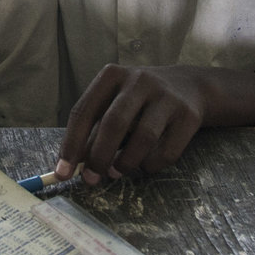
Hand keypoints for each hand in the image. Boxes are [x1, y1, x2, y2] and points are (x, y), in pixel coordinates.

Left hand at [53, 64, 212, 185]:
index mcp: (112, 75)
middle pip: (114, 123)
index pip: (84, 111)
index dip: (70, 145)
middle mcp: (139, 80)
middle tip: (90, 179)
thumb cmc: (140, 100)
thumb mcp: (114, 103)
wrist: (191, 86)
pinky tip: (145, 166)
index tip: (63, 173)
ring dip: (126, 163)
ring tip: (116, 173)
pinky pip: (167, 151)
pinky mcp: (188, 115)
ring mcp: (166, 96)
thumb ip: (94, 130)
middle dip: (98, 157)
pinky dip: (152, 165)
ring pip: (143, 138)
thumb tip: (72, 165)